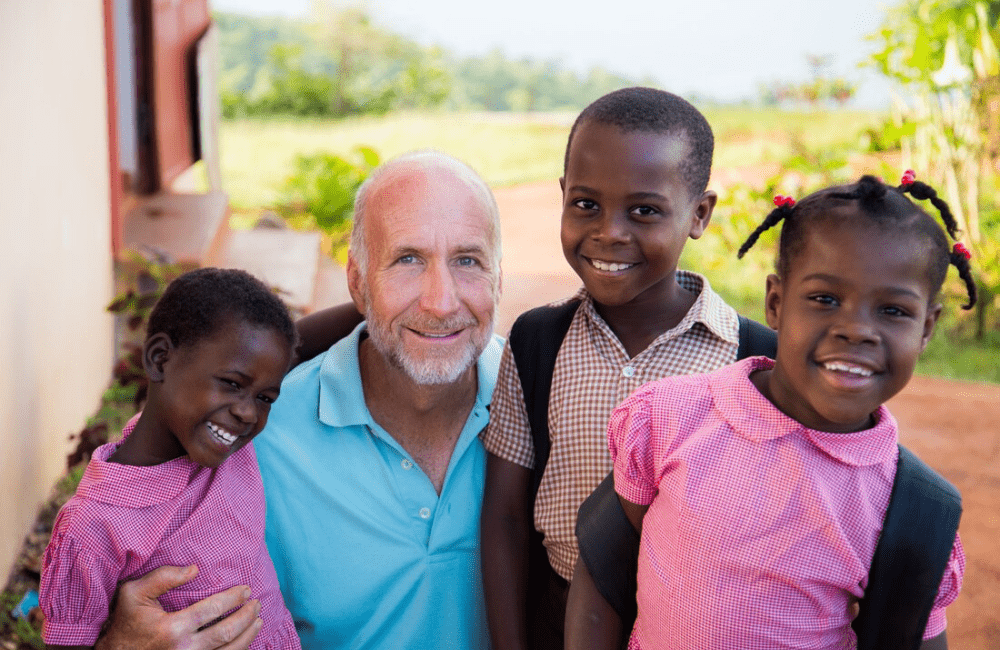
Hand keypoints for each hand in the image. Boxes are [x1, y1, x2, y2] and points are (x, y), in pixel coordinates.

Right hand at [95, 565, 261, 649]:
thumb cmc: (125, 623)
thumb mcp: (133, 594)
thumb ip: (162, 577)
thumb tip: (195, 569)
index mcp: (172, 628)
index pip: (213, 610)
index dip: (233, 598)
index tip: (246, 590)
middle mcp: (183, 649)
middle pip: (226, 633)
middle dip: (246, 617)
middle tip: (257, 605)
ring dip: (248, 636)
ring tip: (258, 622)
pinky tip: (244, 642)